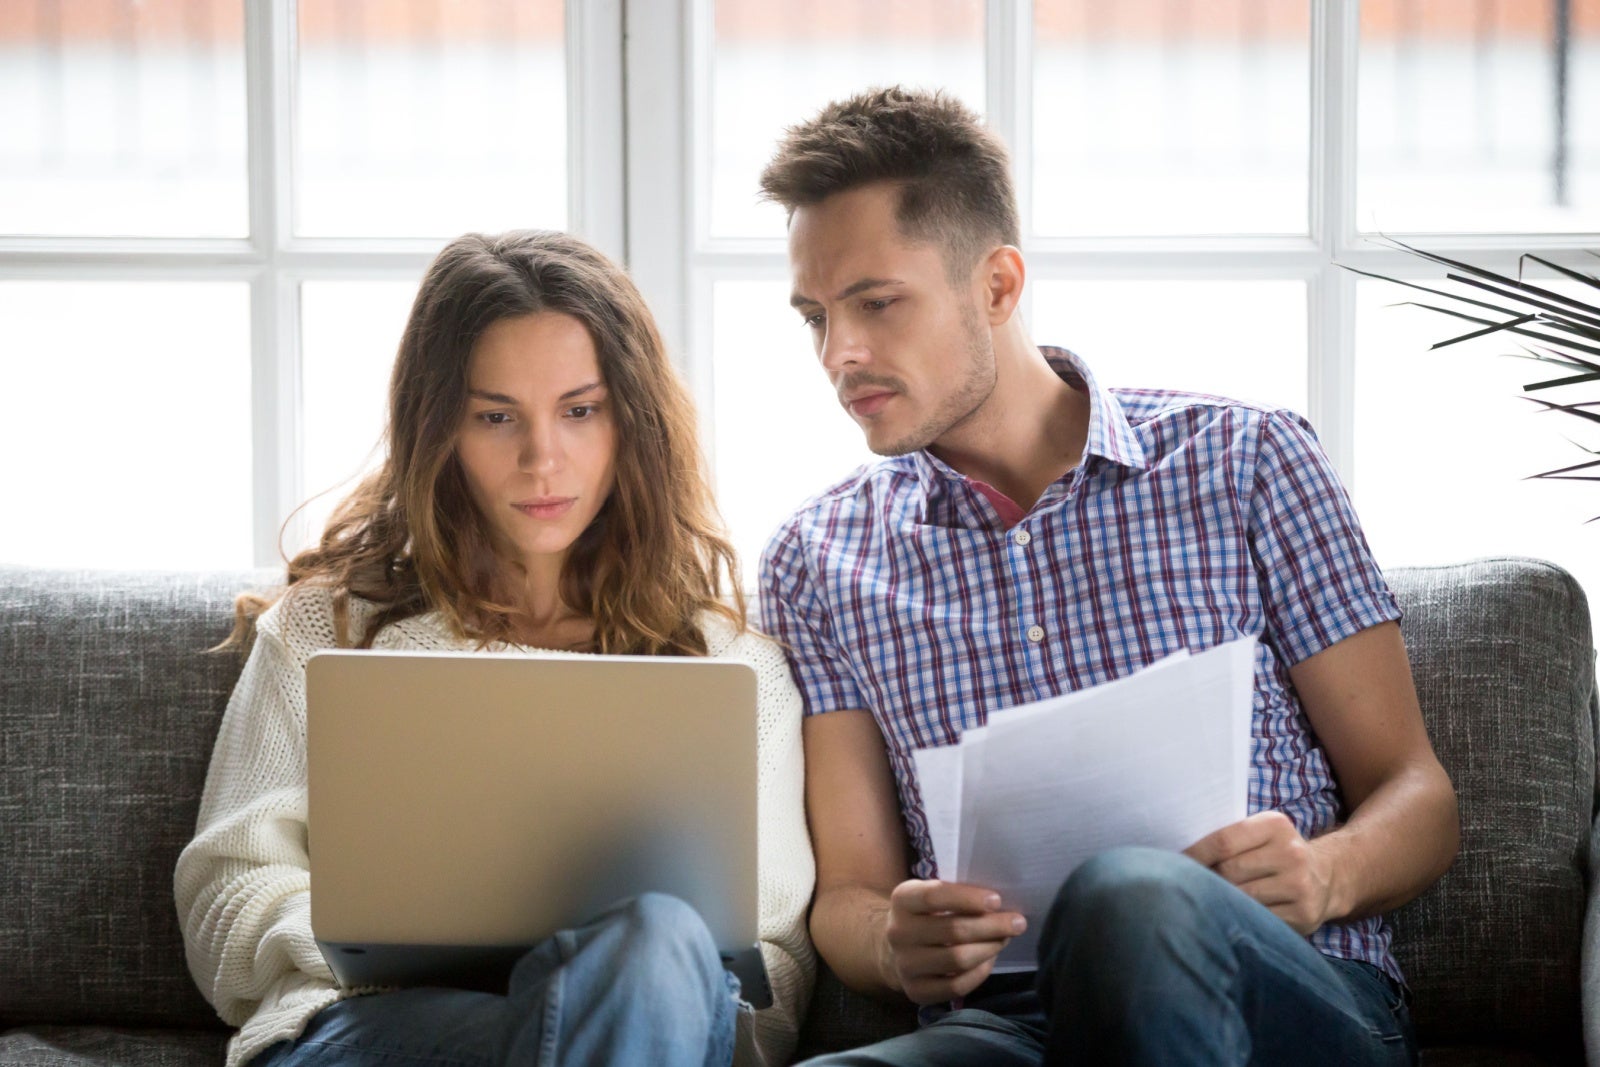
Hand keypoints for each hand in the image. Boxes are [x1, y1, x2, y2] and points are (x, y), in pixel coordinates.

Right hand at [881, 880, 1025, 1004]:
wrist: (897, 949)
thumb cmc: (927, 914)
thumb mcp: (932, 895)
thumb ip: (957, 895)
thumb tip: (999, 906)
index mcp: (902, 900)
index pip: (935, 896)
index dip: (968, 898)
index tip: (997, 900)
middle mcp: (898, 932)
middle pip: (953, 930)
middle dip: (992, 926)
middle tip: (1017, 923)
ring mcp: (905, 965)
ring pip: (958, 960)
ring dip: (989, 948)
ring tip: (1004, 939)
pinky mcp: (916, 991)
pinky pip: (957, 986)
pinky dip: (980, 973)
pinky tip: (989, 960)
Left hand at [1184, 811, 1337, 935]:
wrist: (1327, 876)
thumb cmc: (1276, 852)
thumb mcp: (1260, 834)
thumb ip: (1229, 838)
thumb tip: (1178, 855)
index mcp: (1275, 825)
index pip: (1223, 841)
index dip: (1194, 855)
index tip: (1172, 864)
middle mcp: (1291, 853)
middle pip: (1230, 871)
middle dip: (1206, 880)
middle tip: (1187, 886)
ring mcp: (1299, 886)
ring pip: (1242, 898)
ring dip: (1220, 902)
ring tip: (1206, 902)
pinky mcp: (1303, 915)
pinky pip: (1259, 920)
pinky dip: (1241, 920)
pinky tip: (1232, 917)